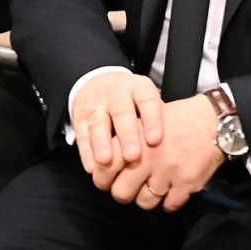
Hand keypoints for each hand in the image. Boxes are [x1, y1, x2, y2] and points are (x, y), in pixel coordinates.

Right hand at [71, 71, 164, 187]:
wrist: (98, 83)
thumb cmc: (131, 100)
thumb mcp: (145, 99)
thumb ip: (155, 119)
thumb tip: (171, 150)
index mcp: (137, 87)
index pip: (146, 99)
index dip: (151, 119)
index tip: (155, 140)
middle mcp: (116, 93)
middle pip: (121, 112)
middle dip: (127, 134)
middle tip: (133, 156)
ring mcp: (96, 104)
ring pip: (98, 122)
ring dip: (102, 143)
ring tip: (107, 161)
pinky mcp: (79, 117)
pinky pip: (82, 134)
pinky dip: (86, 152)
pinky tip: (92, 167)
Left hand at [108, 94, 224, 210]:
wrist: (214, 121)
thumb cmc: (178, 119)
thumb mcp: (146, 119)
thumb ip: (125, 139)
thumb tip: (105, 160)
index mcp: (134, 139)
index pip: (104, 169)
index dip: (103, 178)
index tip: (108, 180)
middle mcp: (148, 157)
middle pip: (121, 193)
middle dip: (124, 193)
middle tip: (130, 188)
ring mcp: (167, 172)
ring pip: (145, 202)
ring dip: (147, 198)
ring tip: (153, 188)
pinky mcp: (186, 183)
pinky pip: (170, 205)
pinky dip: (169, 202)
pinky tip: (171, 191)